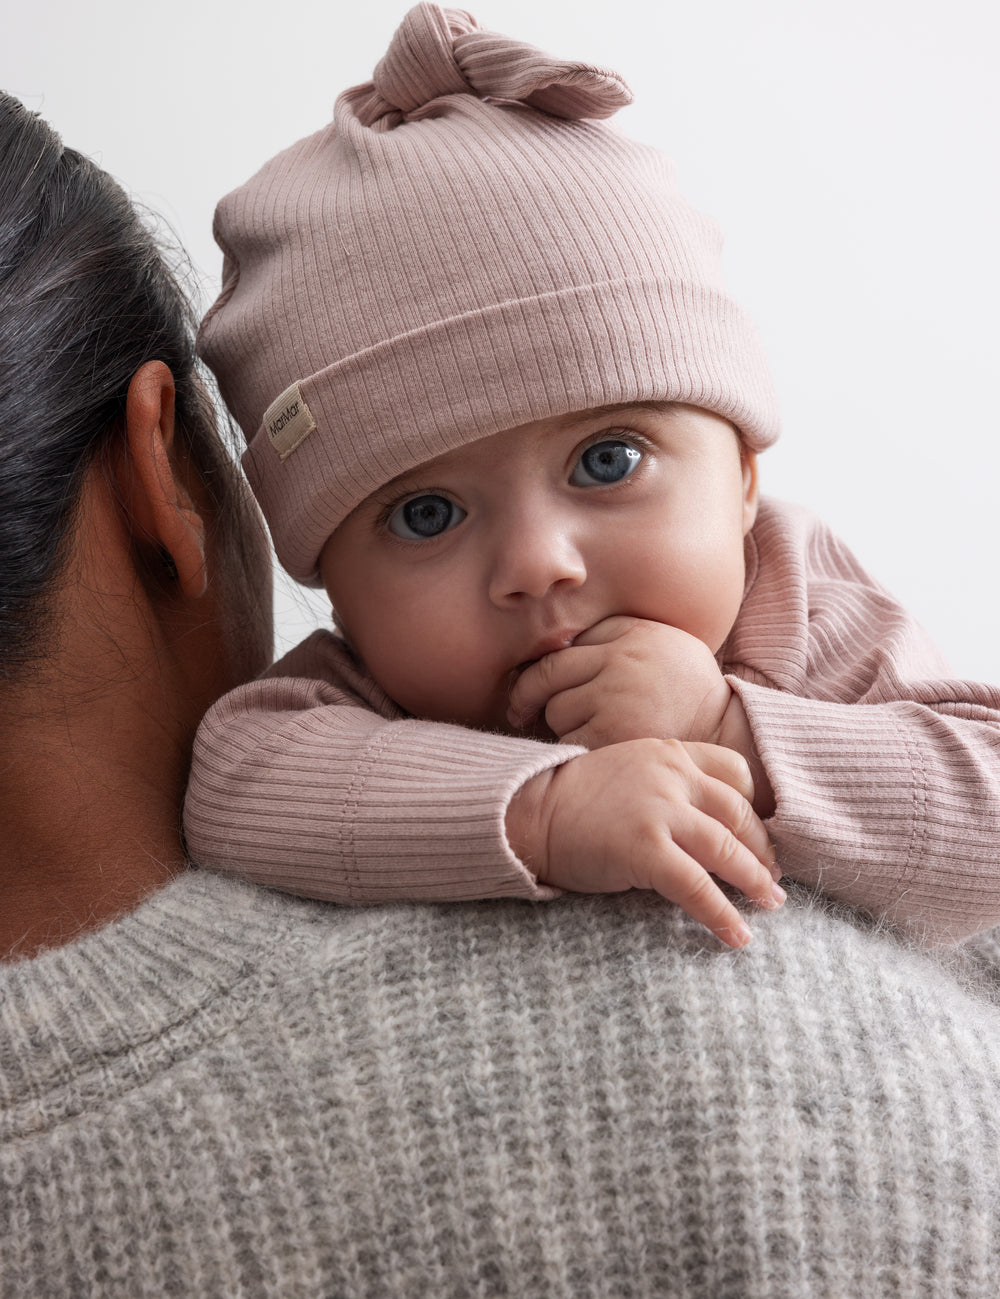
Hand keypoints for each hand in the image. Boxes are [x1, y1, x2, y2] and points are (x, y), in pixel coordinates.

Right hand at [506, 738, 782, 949]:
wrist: (528, 809)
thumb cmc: (573, 799)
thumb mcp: (629, 771)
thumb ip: (667, 787)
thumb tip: (706, 830)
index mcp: (670, 752)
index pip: (735, 772)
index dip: (754, 806)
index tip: (760, 834)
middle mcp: (672, 776)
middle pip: (738, 813)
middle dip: (762, 849)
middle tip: (773, 877)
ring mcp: (660, 811)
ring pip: (726, 848)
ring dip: (755, 881)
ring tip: (770, 904)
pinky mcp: (645, 848)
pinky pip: (697, 886)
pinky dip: (722, 913)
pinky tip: (737, 934)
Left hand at [508, 616, 731, 747]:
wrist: (725, 733)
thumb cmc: (687, 689)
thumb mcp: (661, 641)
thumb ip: (615, 634)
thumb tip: (557, 641)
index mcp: (629, 635)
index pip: (563, 647)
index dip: (539, 669)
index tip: (532, 685)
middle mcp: (620, 661)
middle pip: (547, 675)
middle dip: (528, 695)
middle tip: (520, 710)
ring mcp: (615, 699)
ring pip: (555, 711)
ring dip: (558, 724)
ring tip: (583, 730)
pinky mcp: (613, 737)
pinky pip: (567, 742)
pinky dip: (570, 750)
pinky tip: (588, 752)